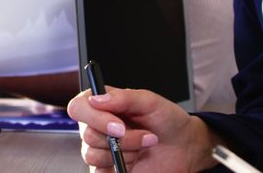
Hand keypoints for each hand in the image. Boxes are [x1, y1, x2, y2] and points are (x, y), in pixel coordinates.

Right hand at [67, 87, 214, 172]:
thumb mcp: (150, 101)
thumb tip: (97, 99)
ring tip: (143, 148)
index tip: (119, 125)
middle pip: (87, 134)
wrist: (184, 147)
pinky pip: (98, 172)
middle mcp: (97, 126)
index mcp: (102, 105)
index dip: (94, 117)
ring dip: (123, 153)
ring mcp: (101, 149)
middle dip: (122, 139)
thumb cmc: (167, 120)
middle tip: (146, 136)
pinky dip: (119, 167)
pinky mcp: (107, 169)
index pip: (78, 107)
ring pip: (93, 155)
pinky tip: (136, 161)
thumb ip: (123, 97)